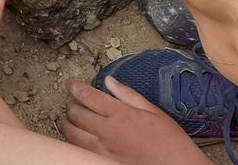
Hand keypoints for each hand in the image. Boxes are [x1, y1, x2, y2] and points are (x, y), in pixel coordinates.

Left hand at [62, 78, 212, 164]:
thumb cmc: (170, 142)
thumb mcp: (154, 112)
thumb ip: (128, 95)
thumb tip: (109, 81)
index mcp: (120, 114)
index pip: (88, 95)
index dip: (75, 87)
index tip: (71, 84)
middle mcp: (107, 130)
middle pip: (76, 113)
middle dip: (70, 104)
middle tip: (72, 102)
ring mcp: (102, 148)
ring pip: (72, 133)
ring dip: (67, 123)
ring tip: (69, 119)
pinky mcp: (101, 160)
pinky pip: (79, 148)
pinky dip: (73, 140)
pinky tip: (79, 137)